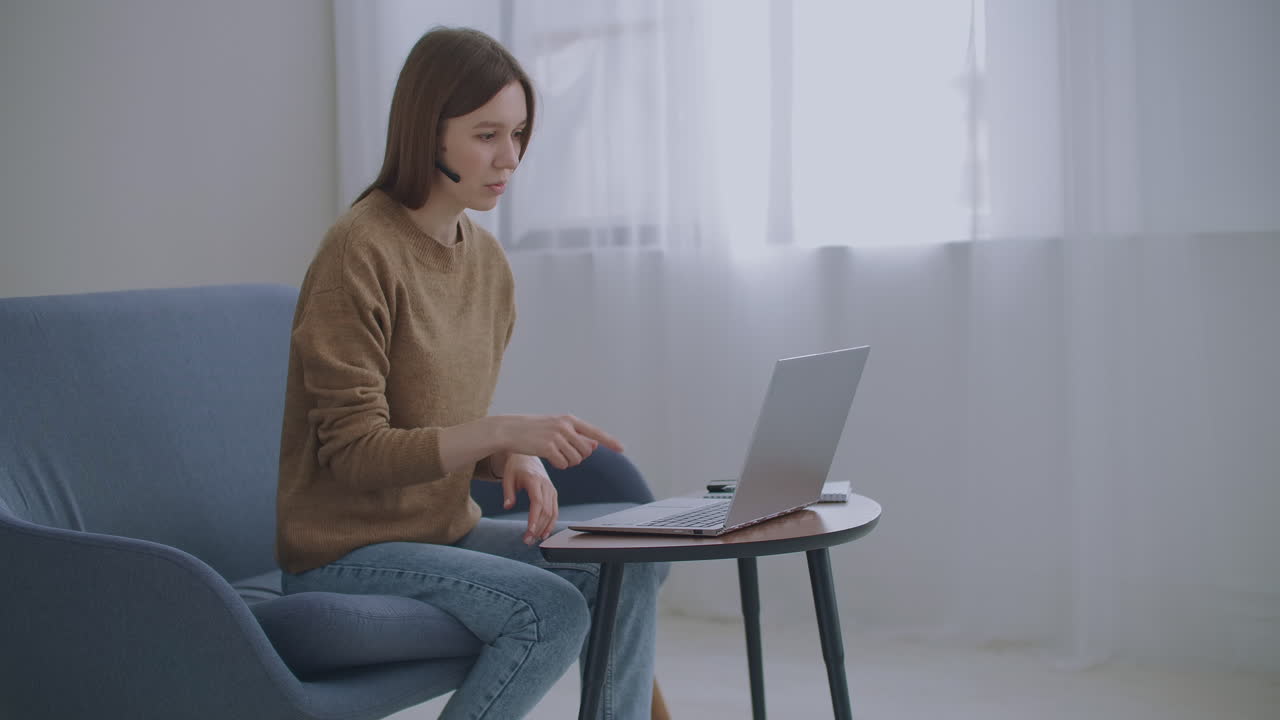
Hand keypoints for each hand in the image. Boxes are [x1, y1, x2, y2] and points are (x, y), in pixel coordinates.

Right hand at [494, 414, 622, 469]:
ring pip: (575, 459)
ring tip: (554, 454)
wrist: (510, 430)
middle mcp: (566, 426)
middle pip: (585, 451)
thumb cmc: (534, 430)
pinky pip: (563, 464)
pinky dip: (558, 465)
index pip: (594, 432)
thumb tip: (594, 446)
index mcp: (569, 420)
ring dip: (567, 462)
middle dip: (577, 457)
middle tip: (563, 453)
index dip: (609, 441)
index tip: (622, 449)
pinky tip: (548, 458)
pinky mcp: (548, 447)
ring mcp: (557, 436)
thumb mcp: (556, 428)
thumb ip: (575, 436)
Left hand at [501, 453, 558, 544]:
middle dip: (538, 528)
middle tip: (527, 540)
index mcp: (535, 480)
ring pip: (553, 512)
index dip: (535, 518)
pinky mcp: (553, 493)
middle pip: (546, 510)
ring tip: (535, 540)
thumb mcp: (508, 477)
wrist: (526, 457)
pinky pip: (555, 510)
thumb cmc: (515, 467)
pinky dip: (551, 523)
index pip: (538, 503)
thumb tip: (507, 506)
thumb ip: (508, 492)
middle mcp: (546, 485)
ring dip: (545, 528)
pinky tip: (544, 533)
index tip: (530, 531)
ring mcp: (551, 489)